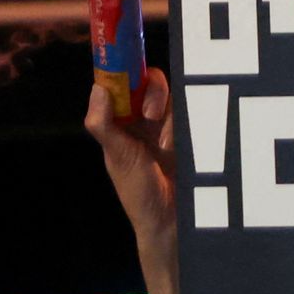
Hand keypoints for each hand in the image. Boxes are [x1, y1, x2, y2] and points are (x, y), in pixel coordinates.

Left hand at [83, 64, 179, 247]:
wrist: (172, 223)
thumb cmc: (138, 192)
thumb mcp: (118, 157)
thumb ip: (103, 124)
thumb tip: (98, 89)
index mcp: (123, 119)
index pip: (124, 81)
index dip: (126, 70)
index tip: (129, 70)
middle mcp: (146, 118)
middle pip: (154, 82)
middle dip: (154, 92)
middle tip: (151, 115)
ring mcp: (172, 126)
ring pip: (176, 97)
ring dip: (171, 116)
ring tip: (166, 145)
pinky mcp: (193, 134)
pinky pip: (195, 115)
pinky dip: (187, 126)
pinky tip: (179, 149)